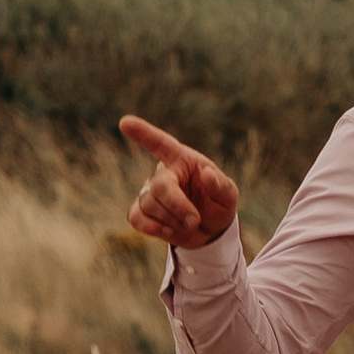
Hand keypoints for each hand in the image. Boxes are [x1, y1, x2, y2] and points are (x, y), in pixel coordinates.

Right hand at [120, 115, 239, 249]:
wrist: (210, 231)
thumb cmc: (218, 205)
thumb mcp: (228, 195)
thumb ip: (220, 185)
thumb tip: (207, 174)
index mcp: (182, 160)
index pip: (161, 143)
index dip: (143, 133)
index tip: (124, 122)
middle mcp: (163, 173)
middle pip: (159, 187)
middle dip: (178, 206)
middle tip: (195, 220)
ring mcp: (149, 192)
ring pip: (149, 205)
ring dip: (173, 221)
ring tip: (189, 224)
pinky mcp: (142, 212)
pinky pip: (135, 217)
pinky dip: (152, 228)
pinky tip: (167, 230)